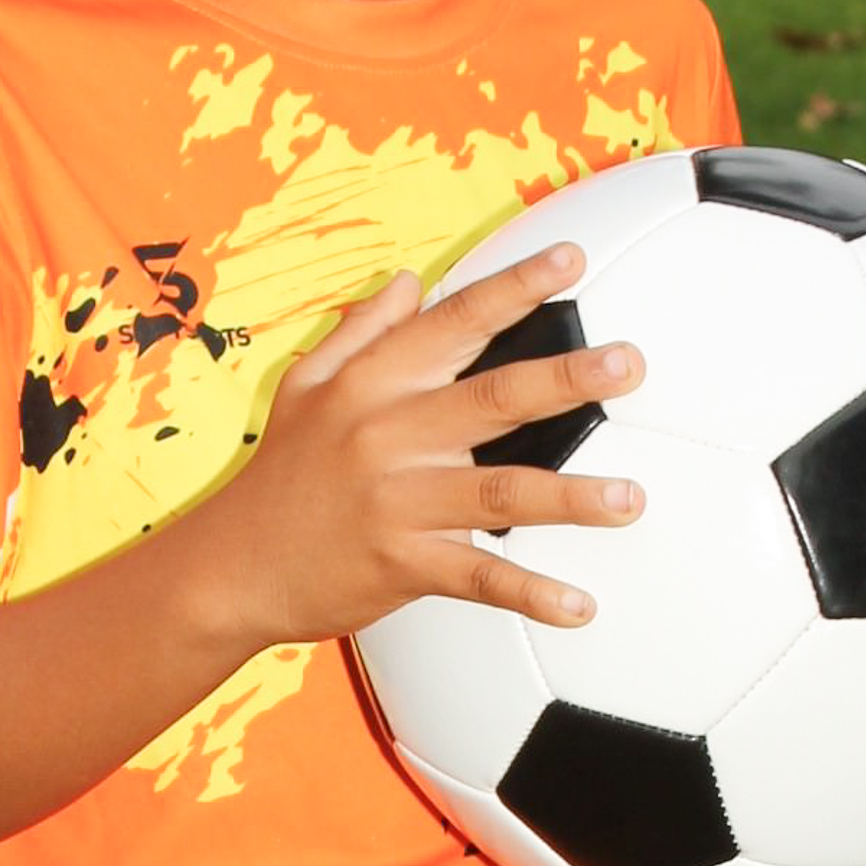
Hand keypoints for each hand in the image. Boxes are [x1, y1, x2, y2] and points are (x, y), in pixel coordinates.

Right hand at [210, 240, 643, 649]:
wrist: (234, 567)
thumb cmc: (281, 473)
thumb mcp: (305, 386)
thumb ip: (362, 331)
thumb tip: (411, 280)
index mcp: (372, 383)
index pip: (453, 322)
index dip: (515, 288)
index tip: (571, 259)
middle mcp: (388, 434)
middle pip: (492, 399)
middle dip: (566, 379)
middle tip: (629, 365)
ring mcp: (398, 501)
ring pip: (500, 491)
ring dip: (572, 497)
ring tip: (631, 497)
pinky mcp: (402, 564)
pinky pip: (479, 577)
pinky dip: (531, 594)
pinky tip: (579, 605)